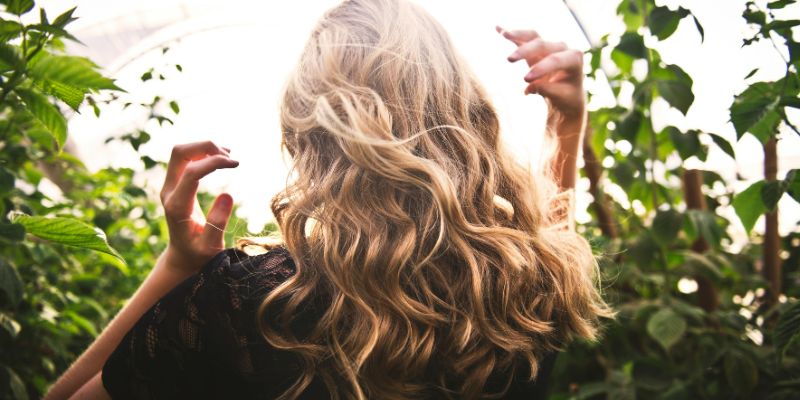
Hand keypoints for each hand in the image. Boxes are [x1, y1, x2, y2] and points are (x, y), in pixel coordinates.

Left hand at [160, 141, 239, 272]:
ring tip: (228, 156)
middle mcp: (168, 192)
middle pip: (179, 153)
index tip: (236, 163)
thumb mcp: (211, 246)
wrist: (182, 256)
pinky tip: (220, 158)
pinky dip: (202, 153)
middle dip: (205, 146)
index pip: (191, 171)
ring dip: (204, 148)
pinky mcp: (174, 184)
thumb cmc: (199, 254)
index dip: (214, 162)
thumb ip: (217, 223)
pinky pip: (185, 159)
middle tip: (230, 156)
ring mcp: (169, 187)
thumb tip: (227, 195)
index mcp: (177, 206)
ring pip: (181, 152)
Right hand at [497, 26, 585, 121]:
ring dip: (518, 35)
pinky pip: (524, 39)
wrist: (567, 94)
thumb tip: (529, 87)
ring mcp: (550, 46)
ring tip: (504, 34)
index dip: (540, 68)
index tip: (525, 79)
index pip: (555, 60)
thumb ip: (547, 90)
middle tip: (509, 60)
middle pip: (542, 45)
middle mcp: (563, 48)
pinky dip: (513, 35)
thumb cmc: (567, 97)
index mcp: (574, 59)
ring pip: (533, 37)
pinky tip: (498, 29)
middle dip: (525, 51)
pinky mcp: (537, 48)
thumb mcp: (560, 97)